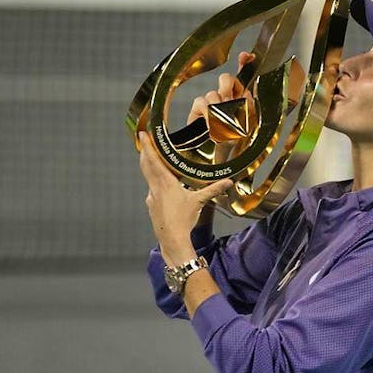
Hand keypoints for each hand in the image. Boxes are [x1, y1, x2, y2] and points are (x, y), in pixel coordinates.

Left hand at [138, 130, 232, 263]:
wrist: (171, 239)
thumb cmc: (184, 220)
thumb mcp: (199, 202)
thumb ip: (213, 189)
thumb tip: (229, 181)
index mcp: (166, 183)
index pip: (154, 160)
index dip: (148, 146)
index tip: (143, 133)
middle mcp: (155, 188)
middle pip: (147, 165)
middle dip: (145, 151)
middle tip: (145, 139)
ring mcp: (152, 196)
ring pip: (148, 176)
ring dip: (148, 164)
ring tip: (151, 156)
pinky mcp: (151, 205)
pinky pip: (152, 188)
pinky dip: (154, 180)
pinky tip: (161, 183)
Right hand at [187, 52, 255, 162]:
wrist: (222, 158)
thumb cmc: (237, 140)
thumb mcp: (250, 122)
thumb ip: (250, 105)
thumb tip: (248, 91)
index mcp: (241, 96)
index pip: (243, 73)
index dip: (244, 62)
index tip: (245, 56)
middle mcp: (226, 96)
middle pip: (226, 78)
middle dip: (229, 87)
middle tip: (230, 100)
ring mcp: (210, 102)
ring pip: (213, 93)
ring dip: (219, 108)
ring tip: (223, 122)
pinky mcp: (197, 111)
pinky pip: (200, 103)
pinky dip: (208, 114)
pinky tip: (212, 126)